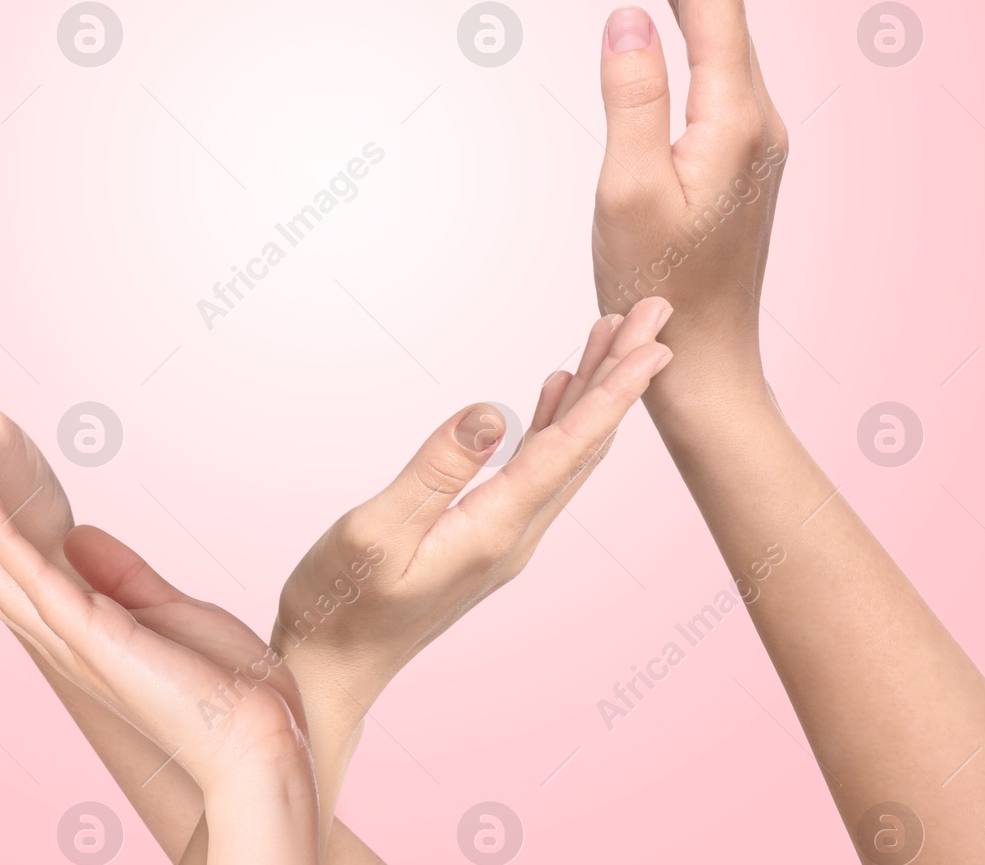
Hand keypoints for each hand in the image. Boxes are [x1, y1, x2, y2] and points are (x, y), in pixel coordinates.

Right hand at [0, 423, 318, 864]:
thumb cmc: (221, 688)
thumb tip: (79, 538)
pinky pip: (29, 578)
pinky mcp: (91, 637)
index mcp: (72, 627)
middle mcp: (56, 633)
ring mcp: (68, 636)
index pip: (1, 561)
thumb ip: (120, 576)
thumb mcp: (167, 612)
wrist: (258, 738)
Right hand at [274, 299, 670, 819]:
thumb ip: (434, 469)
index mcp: (494, 530)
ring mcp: (503, 538)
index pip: (568, 449)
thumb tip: (491, 410)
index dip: (613, 392)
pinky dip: (556, 421)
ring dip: (592, 392)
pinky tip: (556, 390)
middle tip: (653, 315)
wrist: (330, 669)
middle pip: (583, 444)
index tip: (655, 345)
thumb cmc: (338, 603)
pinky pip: (538, 468)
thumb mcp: (375, 531)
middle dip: (619, 376)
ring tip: (613, 336)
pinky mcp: (485, 536)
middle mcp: (514, 535)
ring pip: (565, 453)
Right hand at [589, 0, 786, 410]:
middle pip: (719, 1)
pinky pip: (712, 61)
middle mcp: (755, 114)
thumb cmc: (657, 285)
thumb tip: (624, 14)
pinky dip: (690, 13)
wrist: (702, 355)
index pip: (712, 1)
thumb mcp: (628, 193)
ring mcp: (750, 132)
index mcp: (734, 117)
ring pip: (716, 28)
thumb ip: (631, 98)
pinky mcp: (735, 149)